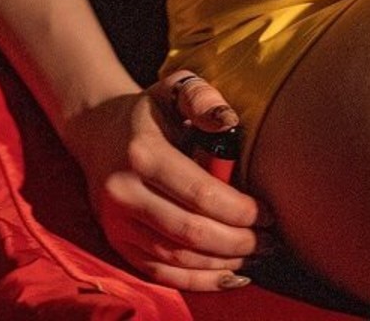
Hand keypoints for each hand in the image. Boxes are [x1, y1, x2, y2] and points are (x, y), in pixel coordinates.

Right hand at [63, 72, 272, 291]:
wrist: (98, 130)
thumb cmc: (150, 110)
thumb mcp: (173, 88)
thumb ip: (201, 97)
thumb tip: (228, 121)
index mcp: (143, 152)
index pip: (200, 193)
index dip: (239, 210)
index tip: (269, 214)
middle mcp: (125, 191)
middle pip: (191, 231)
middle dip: (238, 242)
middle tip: (270, 241)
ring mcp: (118, 221)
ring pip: (177, 258)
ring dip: (222, 263)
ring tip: (256, 256)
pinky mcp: (116, 242)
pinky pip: (160, 273)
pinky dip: (197, 281)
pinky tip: (228, 274)